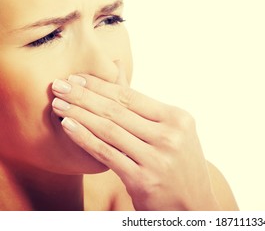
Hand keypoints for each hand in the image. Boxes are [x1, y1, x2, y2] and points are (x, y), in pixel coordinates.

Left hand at [51, 67, 219, 209]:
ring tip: (58, 104)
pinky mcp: (142, 179)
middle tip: (59, 84)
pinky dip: (84, 138)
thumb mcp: (173, 132)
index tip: (77, 77)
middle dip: (83, 96)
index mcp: (178, 118)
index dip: (100, 86)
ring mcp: (157, 158)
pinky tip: (68, 126)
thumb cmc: (179, 164)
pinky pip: (106, 153)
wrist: (193, 204)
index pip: (131, 97)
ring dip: (79, 114)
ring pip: (109, 129)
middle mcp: (169, 135)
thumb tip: (118, 73)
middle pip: (117, 110)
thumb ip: (146, 109)